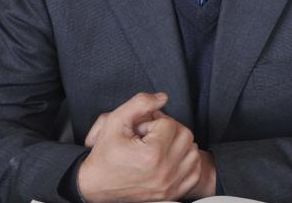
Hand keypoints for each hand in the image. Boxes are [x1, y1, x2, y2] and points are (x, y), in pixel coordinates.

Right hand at [77, 92, 201, 202]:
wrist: (96, 184)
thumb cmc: (105, 155)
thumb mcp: (115, 121)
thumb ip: (140, 103)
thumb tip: (162, 98)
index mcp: (152, 154)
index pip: (170, 123)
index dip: (154, 121)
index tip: (141, 129)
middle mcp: (164, 171)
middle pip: (185, 136)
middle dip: (169, 130)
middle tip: (152, 135)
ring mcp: (169, 184)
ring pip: (193, 153)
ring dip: (179, 145)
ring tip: (160, 146)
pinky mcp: (172, 193)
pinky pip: (194, 173)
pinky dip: (186, 163)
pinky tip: (171, 159)